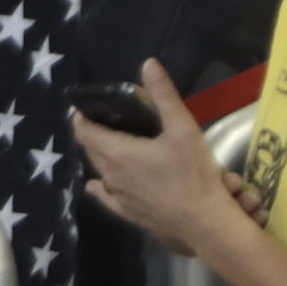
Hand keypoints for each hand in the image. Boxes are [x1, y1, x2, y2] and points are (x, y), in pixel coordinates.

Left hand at [75, 62, 252, 254]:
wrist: (204, 222)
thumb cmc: (193, 173)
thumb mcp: (182, 128)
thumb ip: (164, 95)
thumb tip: (148, 63)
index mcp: (117, 152)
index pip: (84, 131)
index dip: (82, 117)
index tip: (88, 107)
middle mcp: (110, 174)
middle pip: (90, 149)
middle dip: (94, 134)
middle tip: (107, 121)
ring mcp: (117, 196)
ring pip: (99, 171)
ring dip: (101, 157)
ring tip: (112, 145)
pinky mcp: (126, 213)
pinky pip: (105, 198)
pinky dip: (100, 187)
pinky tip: (98, 186)